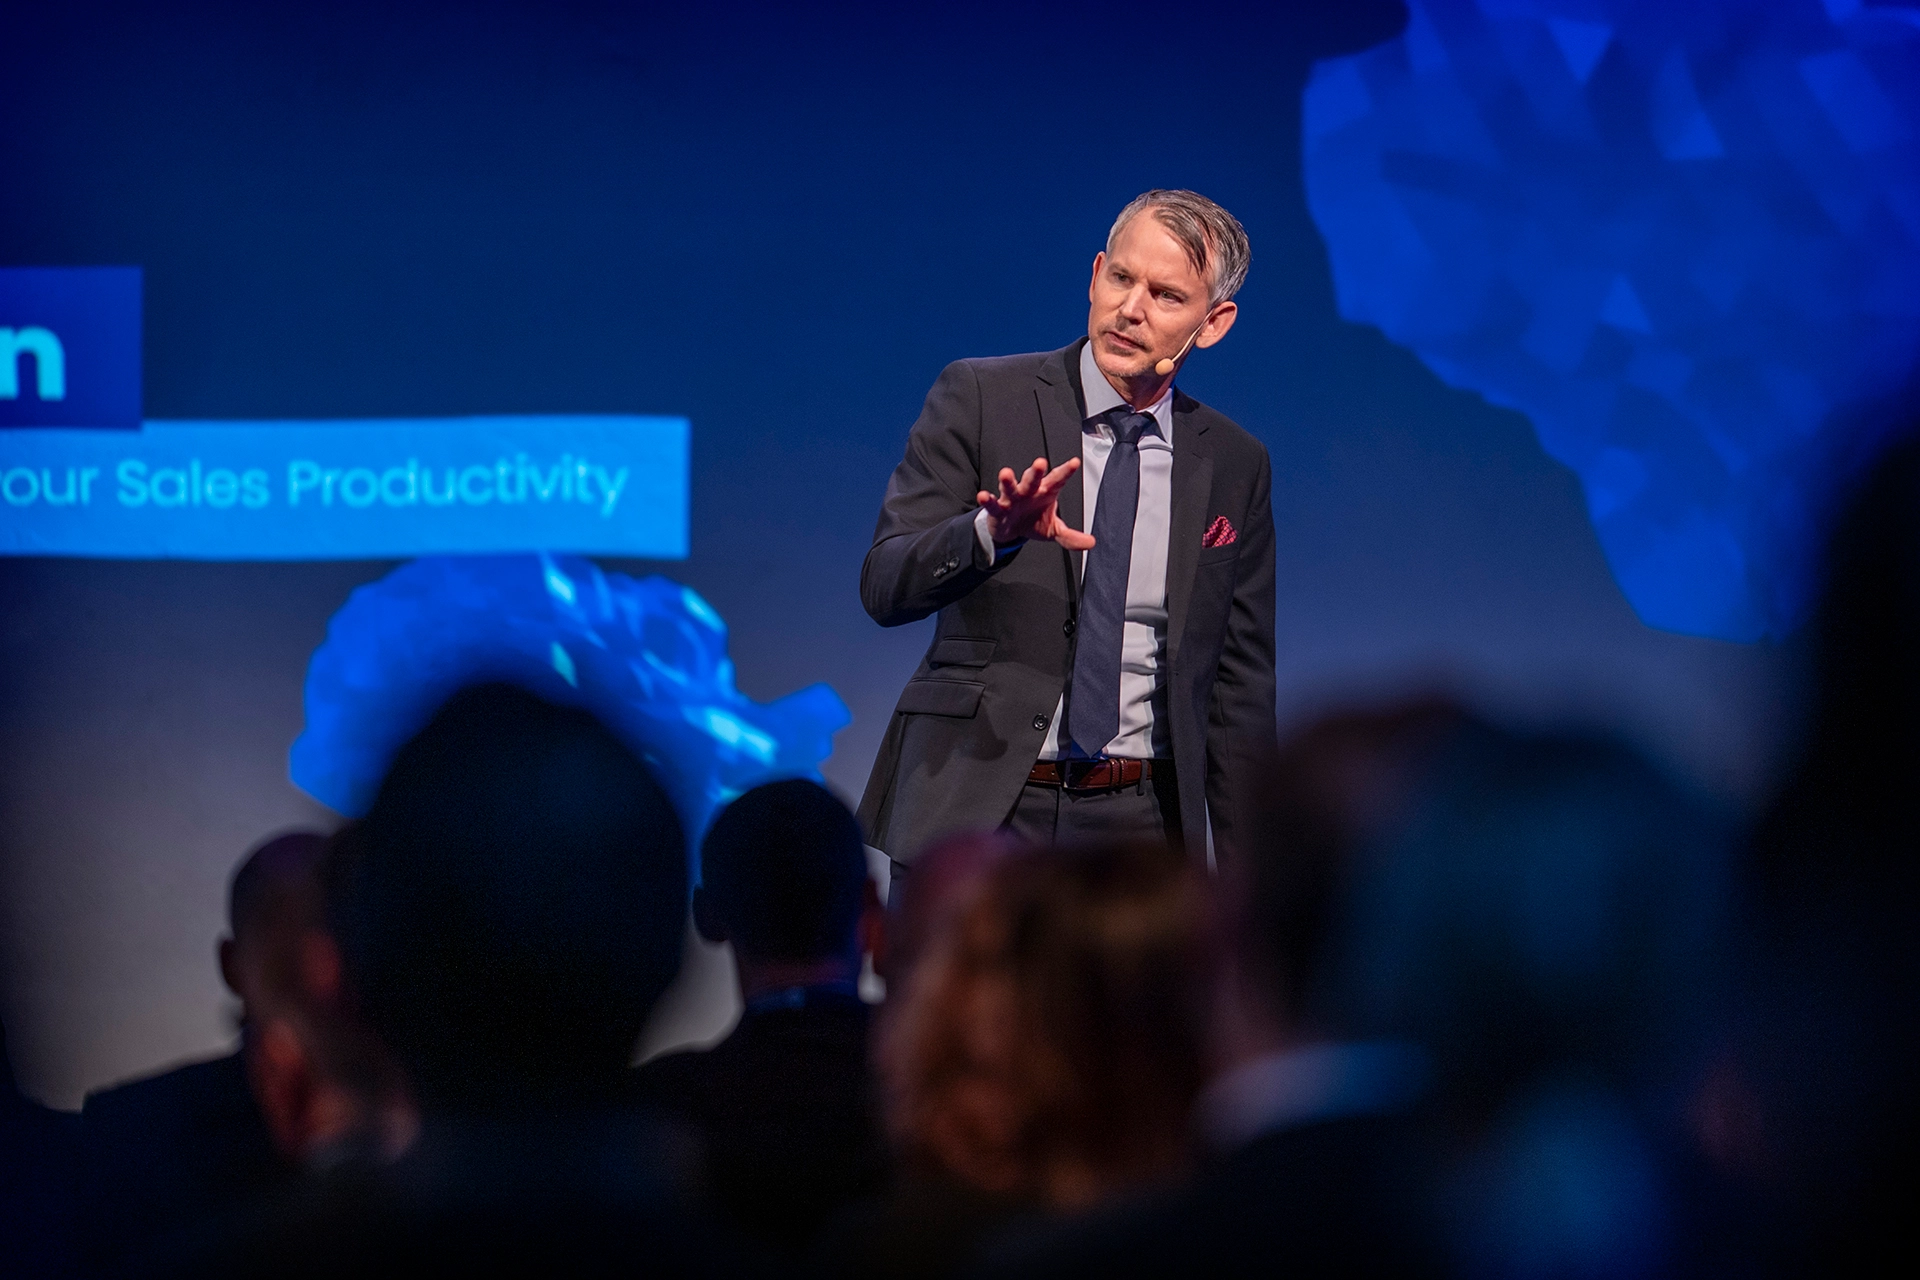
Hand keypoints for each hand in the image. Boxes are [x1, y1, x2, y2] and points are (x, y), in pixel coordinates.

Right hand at [975, 457, 1093, 550]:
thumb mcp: (1054, 530)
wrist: (1011, 530)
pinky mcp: (998, 508)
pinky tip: (983, 496)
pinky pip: (992, 503)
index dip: (1066, 472)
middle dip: (1036, 472)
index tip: (1074, 463)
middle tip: (1040, 463)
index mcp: (1046, 492)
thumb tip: (1091, 542)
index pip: (1057, 480)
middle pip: (1033, 479)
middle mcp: (1029, 491)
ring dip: (1008, 480)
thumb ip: (1071, 537)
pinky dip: (987, 500)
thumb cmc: (1033, 521)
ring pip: (1010, 487)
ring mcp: (1012, 498)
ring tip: (1006, 474)